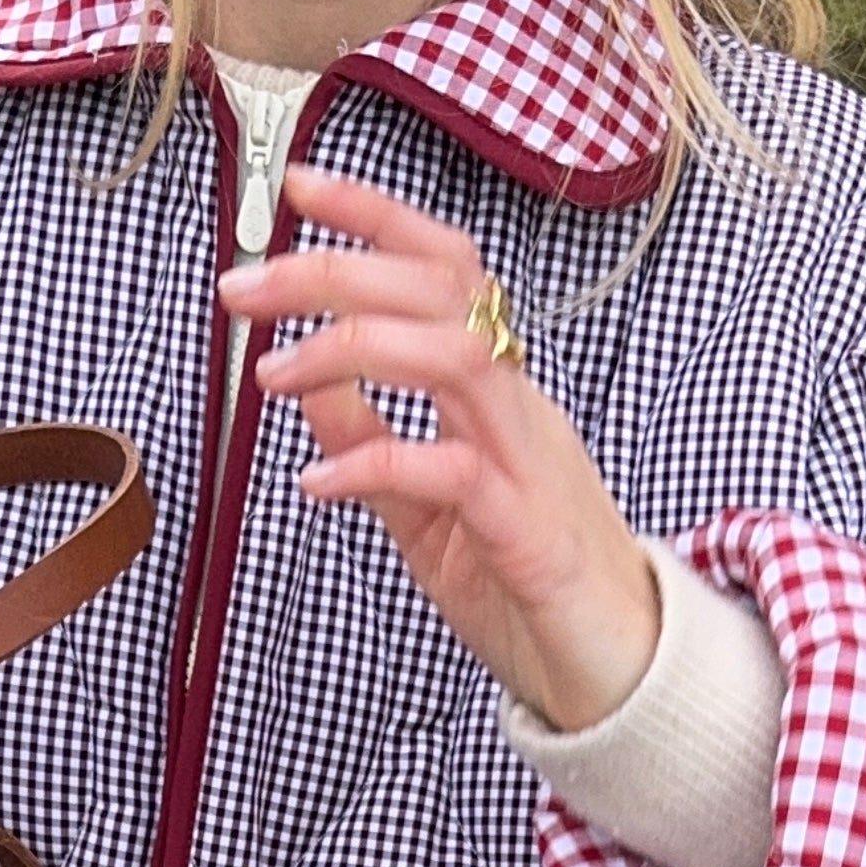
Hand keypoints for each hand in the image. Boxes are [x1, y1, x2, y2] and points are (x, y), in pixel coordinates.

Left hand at [223, 163, 662, 735]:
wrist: (621, 677)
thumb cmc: (531, 596)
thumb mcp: (426, 513)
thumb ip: (370, 442)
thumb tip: (306, 382)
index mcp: (499, 393)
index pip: (444, 267)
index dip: (374, 214)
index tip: (296, 189)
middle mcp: (519, 408)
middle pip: (440, 289)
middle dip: (333, 270)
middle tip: (245, 288)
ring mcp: (531, 464)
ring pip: (453, 356)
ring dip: (352, 346)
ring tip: (273, 372)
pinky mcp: (531, 535)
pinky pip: (453, 474)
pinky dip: (376, 463)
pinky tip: (319, 483)